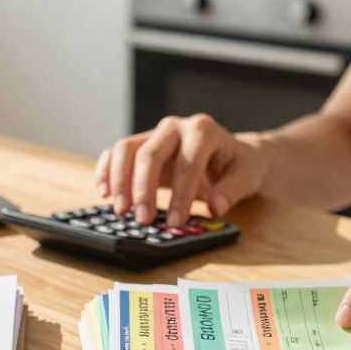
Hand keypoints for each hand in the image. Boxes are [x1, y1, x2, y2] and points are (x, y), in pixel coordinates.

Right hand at [94, 114, 264, 226]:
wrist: (230, 152)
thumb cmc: (238, 165)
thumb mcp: (246, 176)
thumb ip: (232, 191)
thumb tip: (216, 206)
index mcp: (202, 130)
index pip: (186, 164)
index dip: (180, 195)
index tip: (175, 223)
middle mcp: (174, 127)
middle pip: (149, 154)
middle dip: (143, 190)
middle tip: (141, 220)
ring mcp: (154, 133)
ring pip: (126, 150)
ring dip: (119, 181)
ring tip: (120, 210)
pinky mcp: (140, 144)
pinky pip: (116, 153)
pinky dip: (106, 170)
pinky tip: (104, 193)